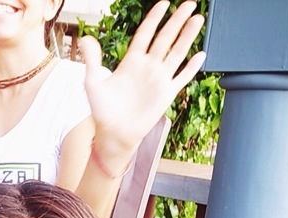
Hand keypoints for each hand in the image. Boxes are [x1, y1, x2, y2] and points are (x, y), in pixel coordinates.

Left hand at [80, 0, 205, 176]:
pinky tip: (201, 54)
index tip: (164, 3)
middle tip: (189, 4)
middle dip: (177, 20)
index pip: (145, 34)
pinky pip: (182, 77)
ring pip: (177, 52)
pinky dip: (192, 67)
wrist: (114, 133)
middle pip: (165, 38)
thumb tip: (86, 38)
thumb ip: (92, 59)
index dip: (154, 18)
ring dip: (188, 36)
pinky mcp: (166, 93)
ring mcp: (158, 79)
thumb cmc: (102, 111)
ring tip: (198, 19)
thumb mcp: (93, 82)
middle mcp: (147, 67)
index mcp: (131, 61)